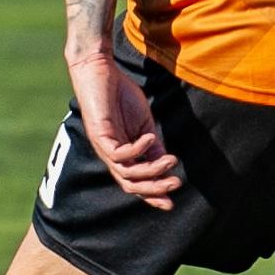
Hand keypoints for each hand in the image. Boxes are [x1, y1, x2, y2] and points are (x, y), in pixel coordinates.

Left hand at [66, 45, 180, 207]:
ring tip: (171, 161)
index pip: (135, 182)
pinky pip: (119, 154)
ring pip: (125, 173)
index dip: (152, 194)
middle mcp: (110, 155)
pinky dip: (137, 150)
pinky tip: (151, 138)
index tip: (171, 203)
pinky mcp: (99, 135)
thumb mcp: (144, 125)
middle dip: (153, 189)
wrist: (101, 71)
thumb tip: (166, 164)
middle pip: (129, 184)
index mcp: (122, 154)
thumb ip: (153, 145)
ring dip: (150, 171)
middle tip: (176, 184)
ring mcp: (104, 146)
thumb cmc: (121, 96)